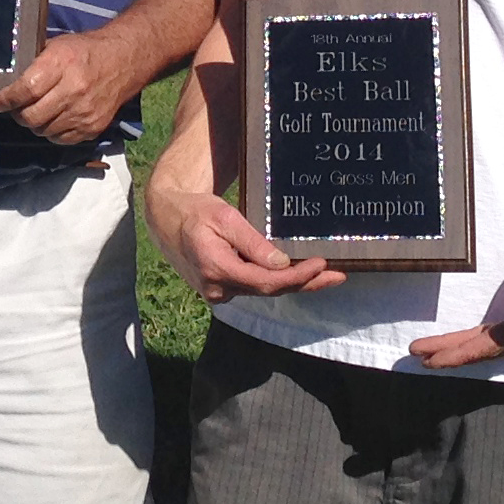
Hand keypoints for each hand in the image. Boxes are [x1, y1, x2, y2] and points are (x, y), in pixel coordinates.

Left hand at [0, 25, 142, 143]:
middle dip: (17, 115)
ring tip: (36, 113)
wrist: (123, 61)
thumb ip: (33, 63)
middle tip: (15, 109)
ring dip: (34, 124)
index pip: (27, 90)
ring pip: (44, 131)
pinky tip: (53, 119)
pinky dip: (52, 132)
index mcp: (61, 64)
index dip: (8, 99)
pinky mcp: (93, 127)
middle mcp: (74, 90)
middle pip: (32, 116)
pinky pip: (61, 140)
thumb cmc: (84, 51)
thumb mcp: (57, 46)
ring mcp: (84, 112)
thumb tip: (6, 80)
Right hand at [144, 173, 340, 301]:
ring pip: (262, 291)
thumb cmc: (195, 211)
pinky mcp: (219, 289)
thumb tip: (281, 264)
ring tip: (326, 275)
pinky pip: (252, 287)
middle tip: (338, 276)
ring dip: (293, 284)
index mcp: (218, 268)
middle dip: (305, 284)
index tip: (322, 265)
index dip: (298, 276)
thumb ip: (252, 242)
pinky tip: (297, 274)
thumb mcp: (225, 216)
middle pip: (270, 291)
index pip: (267, 281)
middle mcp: (217, 288)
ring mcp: (217, 293)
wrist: (164, 218)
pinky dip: (276, 282)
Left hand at [410, 220, 503, 369]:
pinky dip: (481, 347)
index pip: (486, 345)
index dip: (455, 353)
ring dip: (464, 352)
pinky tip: (471, 345)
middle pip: (485, 352)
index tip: (426, 355)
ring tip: (435, 354)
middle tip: (417, 355)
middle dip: (450, 355)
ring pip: (494, 349)